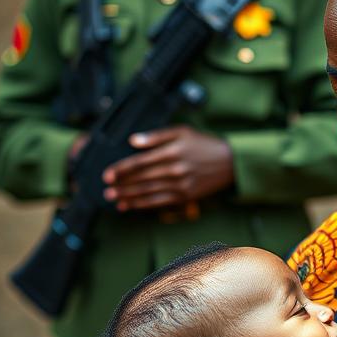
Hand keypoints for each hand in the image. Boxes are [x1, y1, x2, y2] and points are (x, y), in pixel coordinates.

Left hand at [102, 126, 233, 210]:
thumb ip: (156, 136)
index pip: (140, 162)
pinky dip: (143, 205)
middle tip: (106, 190)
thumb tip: (133, 141)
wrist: (230, 162)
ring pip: (148, 193)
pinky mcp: (185, 197)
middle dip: (121, 185)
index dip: (121, 169)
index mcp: (171, 152)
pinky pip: (159, 202)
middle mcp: (175, 170)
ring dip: (129, 197)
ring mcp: (180, 186)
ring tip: (114, 199)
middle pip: (141, 179)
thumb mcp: (182, 131)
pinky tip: (131, 205)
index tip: (107, 174)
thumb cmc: (204, 144)